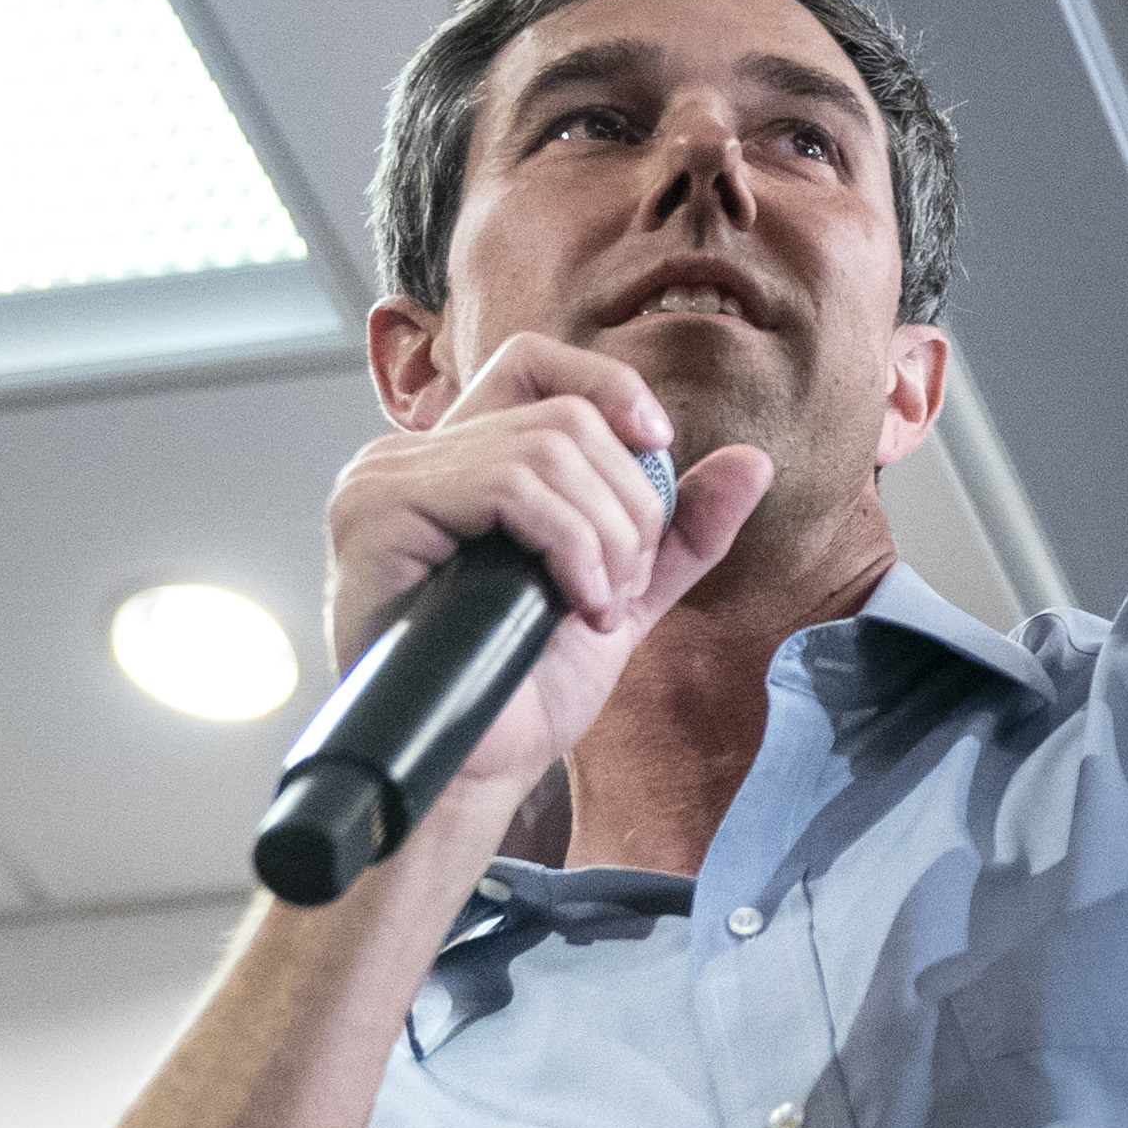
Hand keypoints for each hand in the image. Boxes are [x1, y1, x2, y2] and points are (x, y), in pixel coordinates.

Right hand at [321, 334, 774, 808]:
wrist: (478, 767)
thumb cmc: (527, 686)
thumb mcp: (624, 591)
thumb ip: (681, 530)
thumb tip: (754, 461)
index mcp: (461, 460)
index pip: (533, 360)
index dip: (607, 384)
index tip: (659, 442)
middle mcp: (410, 457)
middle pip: (563, 416)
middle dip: (627, 504)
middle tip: (621, 587)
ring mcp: (382, 481)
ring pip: (543, 449)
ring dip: (604, 534)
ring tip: (597, 604)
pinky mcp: (374, 514)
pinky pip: (504, 485)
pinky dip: (569, 543)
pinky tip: (576, 603)